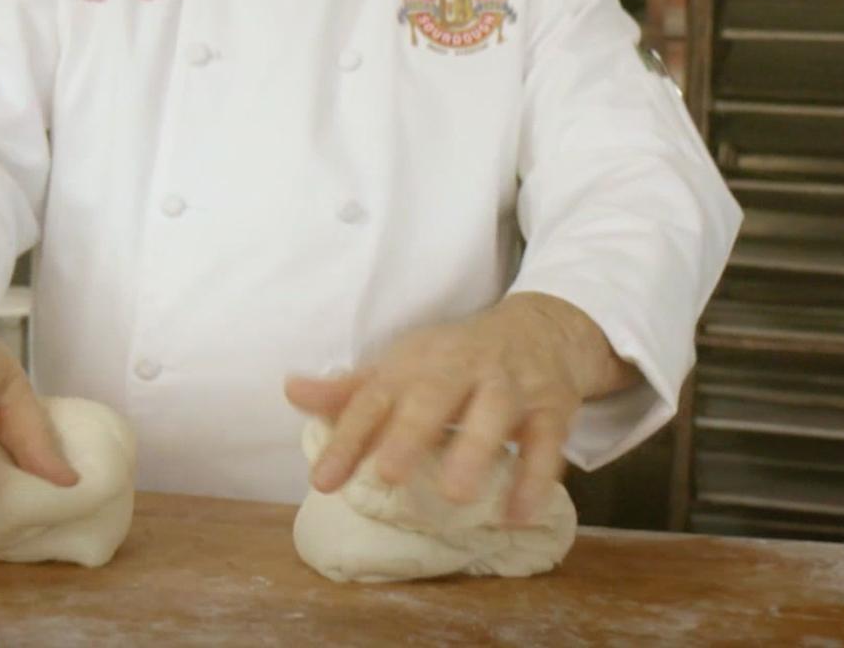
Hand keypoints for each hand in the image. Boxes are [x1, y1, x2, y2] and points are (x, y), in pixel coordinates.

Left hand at [284, 293, 634, 524]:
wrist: (540, 329)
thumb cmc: (456, 359)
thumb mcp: (404, 367)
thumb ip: (350, 390)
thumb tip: (291, 390)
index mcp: (416, 362)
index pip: (375, 397)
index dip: (348, 437)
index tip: (323, 480)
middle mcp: (461, 368)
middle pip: (434, 395)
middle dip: (411, 433)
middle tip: (388, 474)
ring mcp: (509, 385)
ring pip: (494, 412)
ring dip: (476, 450)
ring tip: (457, 495)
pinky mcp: (551, 406)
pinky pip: (546, 442)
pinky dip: (535, 478)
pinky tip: (518, 515)